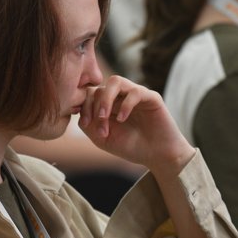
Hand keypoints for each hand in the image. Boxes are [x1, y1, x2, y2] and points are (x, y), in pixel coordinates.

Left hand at [78, 75, 194, 176]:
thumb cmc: (132, 147)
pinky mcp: (152, 97)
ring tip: (104, 117)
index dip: (85, 106)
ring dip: (106, 99)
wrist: (157, 156)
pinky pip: (135, 92)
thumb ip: (89, 125)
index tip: (87, 123)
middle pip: (100, 86)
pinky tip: (123, 119)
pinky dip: (125, 105)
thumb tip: (80, 110)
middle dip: (95, 107)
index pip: (91, 93)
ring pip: (116, 81)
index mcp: (110, 104)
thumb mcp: (103, 139)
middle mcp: (122, 96)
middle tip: (100, 128)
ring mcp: (136, 95)